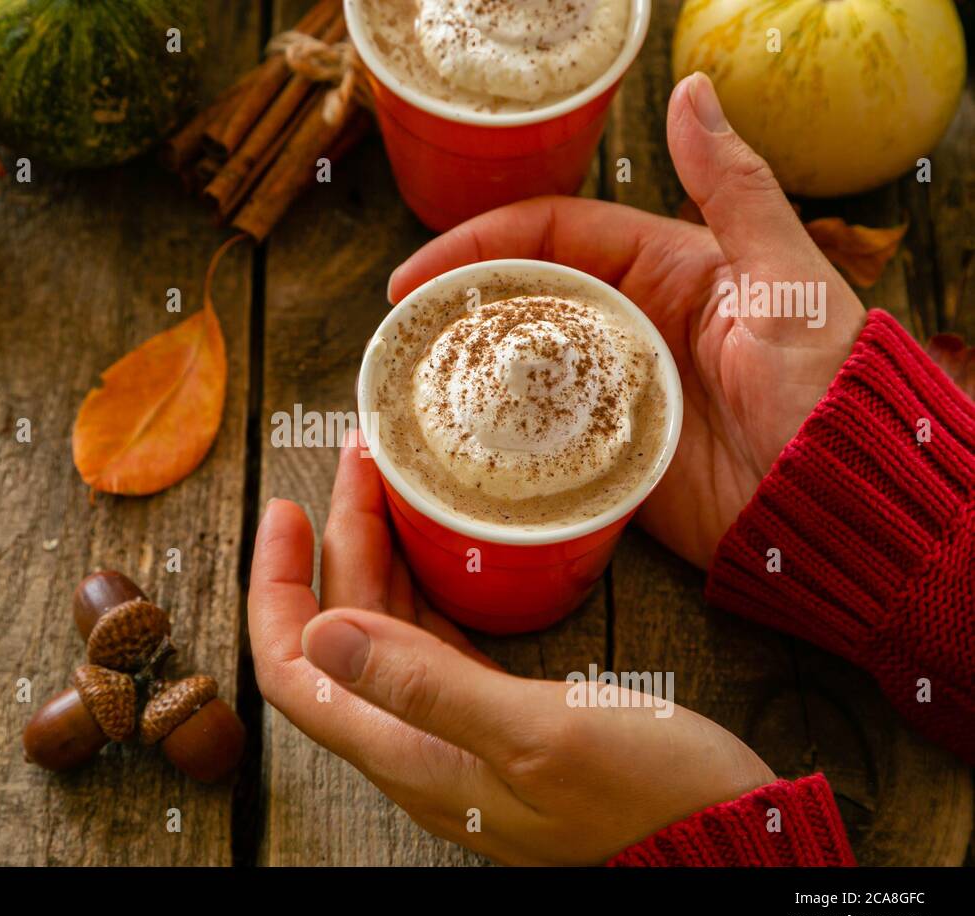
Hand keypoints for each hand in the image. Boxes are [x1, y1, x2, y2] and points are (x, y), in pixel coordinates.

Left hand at [249, 434, 774, 864]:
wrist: (723, 837)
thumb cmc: (646, 798)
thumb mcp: (537, 735)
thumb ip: (427, 687)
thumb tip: (323, 633)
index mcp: (410, 753)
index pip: (295, 672)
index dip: (274, 590)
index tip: (287, 511)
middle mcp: (416, 741)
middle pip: (340, 633)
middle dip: (339, 541)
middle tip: (360, 461)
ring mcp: (454, 727)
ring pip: (384, 630)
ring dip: (377, 553)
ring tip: (386, 480)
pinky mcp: (494, 713)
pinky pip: (432, 638)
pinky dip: (422, 581)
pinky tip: (433, 540)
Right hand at [388, 73, 867, 567]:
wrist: (843, 500)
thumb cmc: (825, 385)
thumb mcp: (781, 277)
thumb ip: (732, 188)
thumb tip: (690, 92)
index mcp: (663, 269)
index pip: (550, 239)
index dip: (478, 245)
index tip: (415, 275)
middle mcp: (630, 326)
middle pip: (522, 303)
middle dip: (457, 308)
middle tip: (395, 332)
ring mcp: (615, 393)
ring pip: (523, 371)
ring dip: (467, 374)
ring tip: (405, 386)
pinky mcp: (611, 456)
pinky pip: (542, 441)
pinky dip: (498, 440)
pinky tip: (453, 445)